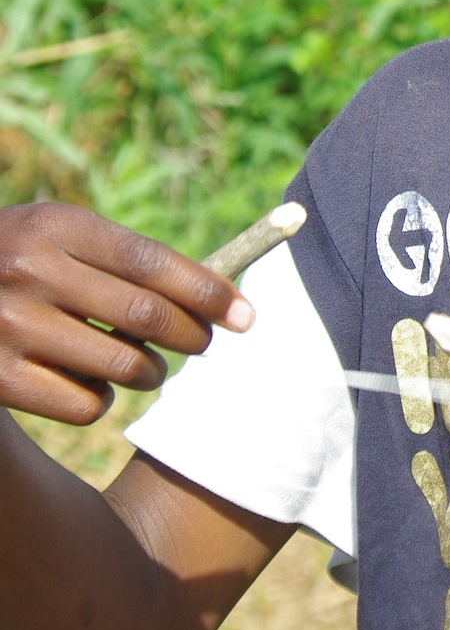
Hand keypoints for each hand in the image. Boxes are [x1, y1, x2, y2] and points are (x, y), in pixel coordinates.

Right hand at [0, 203, 251, 425]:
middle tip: (202, 343)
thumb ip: (124, 259)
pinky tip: (88, 381)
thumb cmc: (18, 260)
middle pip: (146, 315)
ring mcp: (9, 327)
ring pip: (124, 365)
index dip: (207, 291)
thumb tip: (217, 296)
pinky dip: (103, 399)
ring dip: (149, 371)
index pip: (150, 261)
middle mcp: (30, 271)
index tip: (245, 316)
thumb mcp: (58, 235)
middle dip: (191, 336)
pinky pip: (88, 404)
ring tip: (140, 363)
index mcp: (55, 225)